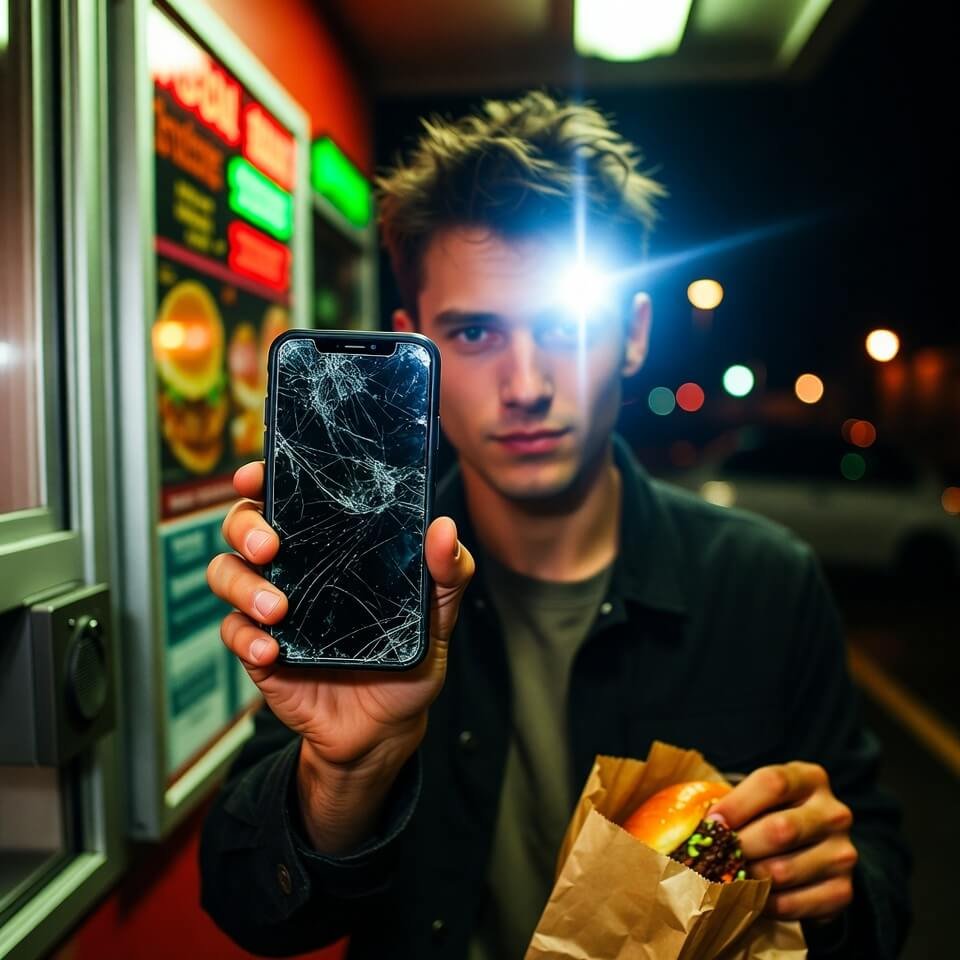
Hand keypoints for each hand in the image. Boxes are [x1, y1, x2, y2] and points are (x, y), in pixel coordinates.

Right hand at [206, 461, 474, 772]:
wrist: (387, 727)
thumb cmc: (407, 658)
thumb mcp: (438, 614)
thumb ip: (447, 572)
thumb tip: (444, 528)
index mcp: (330, 545)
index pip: (290, 496)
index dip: (265, 477)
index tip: (255, 474)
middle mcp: (295, 567)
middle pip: (243, 527)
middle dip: (245, 527)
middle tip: (269, 546)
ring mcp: (271, 607)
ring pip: (225, 573)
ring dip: (242, 585)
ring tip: (276, 610)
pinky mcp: (258, 650)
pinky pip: (233, 634)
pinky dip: (245, 639)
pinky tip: (270, 652)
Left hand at [706, 762, 857, 921]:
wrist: (815, 849)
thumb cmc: (772, 814)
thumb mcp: (760, 797)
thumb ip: (736, 805)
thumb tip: (698, 830)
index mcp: (810, 778)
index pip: (773, 783)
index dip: (736, 804)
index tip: (711, 823)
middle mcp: (834, 813)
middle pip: (780, 830)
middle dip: (739, 846)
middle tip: (715, 857)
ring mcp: (843, 853)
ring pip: (784, 870)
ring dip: (748, 878)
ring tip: (728, 877)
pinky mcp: (843, 891)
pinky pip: (794, 904)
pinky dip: (764, 903)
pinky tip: (749, 896)